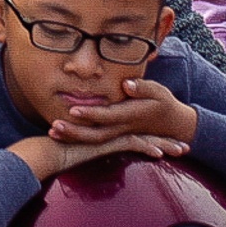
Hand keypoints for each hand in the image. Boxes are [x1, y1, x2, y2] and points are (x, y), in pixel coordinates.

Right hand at [10, 130, 186, 181]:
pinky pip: (132, 144)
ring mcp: (109, 136)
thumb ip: (91, 152)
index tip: (169, 142)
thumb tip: (99, 160)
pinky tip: (160, 155)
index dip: (154, 136)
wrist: (46, 152)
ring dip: (165, 144)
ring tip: (182, 149)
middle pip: (145, 133)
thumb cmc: (57, 154)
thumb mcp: (79, 152)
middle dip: (166, 139)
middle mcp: (111, 131)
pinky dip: (147, 148)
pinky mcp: (106, 142)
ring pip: (144, 137)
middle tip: (184, 145)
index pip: (135, 132)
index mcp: (107, 133)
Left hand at [53, 77, 199, 145]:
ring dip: (73, 137)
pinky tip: (62, 135)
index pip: (108, 116)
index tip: (73, 110)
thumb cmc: (163, 103)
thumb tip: (127, 84)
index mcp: (130, 116)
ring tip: (52, 132)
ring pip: (93, 141)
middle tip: (54, 126)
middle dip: (75, 132)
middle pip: (96, 134)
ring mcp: (117, 135)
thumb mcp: (158, 91)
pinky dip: (79, 140)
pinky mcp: (115, 137)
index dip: (91, 115)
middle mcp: (122, 129)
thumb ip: (142, 88)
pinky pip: (95, 141)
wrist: (173, 126)